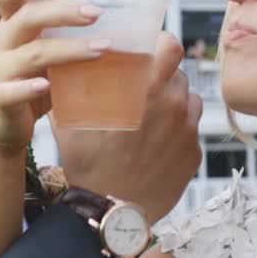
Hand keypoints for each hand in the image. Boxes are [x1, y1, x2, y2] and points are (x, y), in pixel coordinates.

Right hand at [0, 0, 105, 155]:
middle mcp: (1, 45)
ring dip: (67, 49)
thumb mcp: (47, 54)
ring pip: (29, 55)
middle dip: (62, 11)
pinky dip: (28, 88)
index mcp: (12, 27)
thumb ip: (70, 36)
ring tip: (101, 48)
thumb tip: (125, 23)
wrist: (1, 129)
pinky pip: (10, 92)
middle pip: (26, 18)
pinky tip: (47, 86)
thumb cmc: (32, 83)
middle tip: (97, 13)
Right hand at [53, 33, 203, 220]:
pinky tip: (155, 144)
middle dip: (162, 77)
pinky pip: (190, 132)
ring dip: (173, 103)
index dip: (162, 43)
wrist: (112, 214)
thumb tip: (62, 70)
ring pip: (188, 102)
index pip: (172, 46)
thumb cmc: (90, 169)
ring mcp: (189, 133)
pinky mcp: (194, 155)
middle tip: (143, 89)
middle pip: (179, 75)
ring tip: (150, 117)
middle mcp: (176, 108)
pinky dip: (177, 132)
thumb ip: (72, 92)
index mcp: (149, 92)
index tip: (151, 49)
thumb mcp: (72, 124)